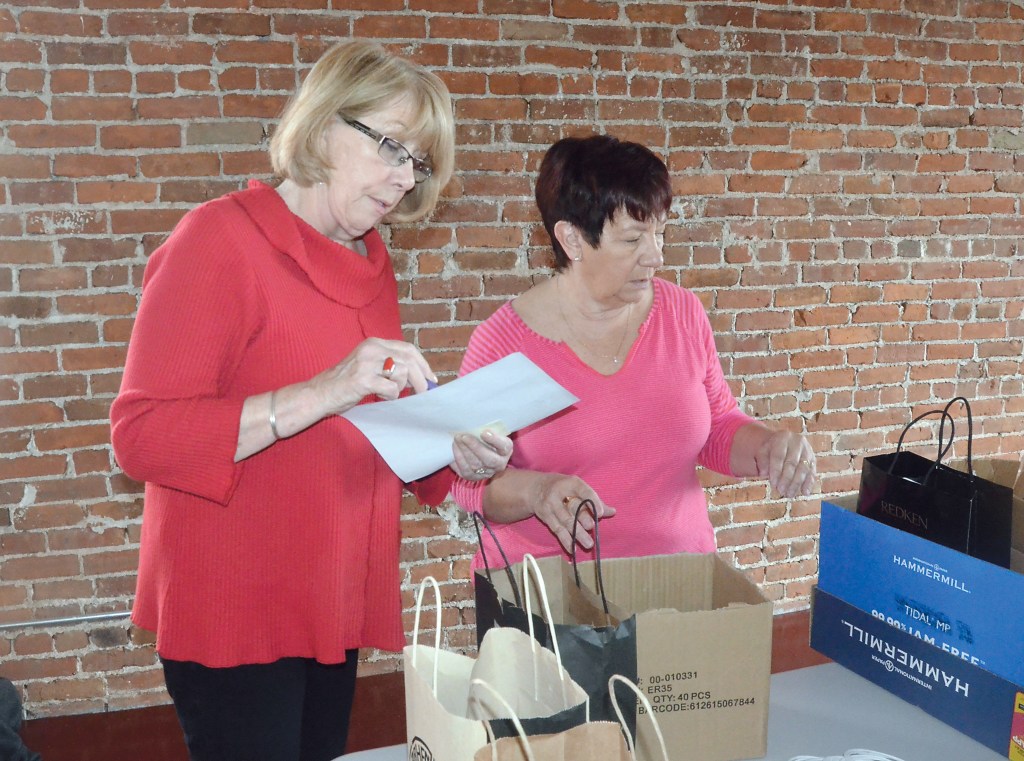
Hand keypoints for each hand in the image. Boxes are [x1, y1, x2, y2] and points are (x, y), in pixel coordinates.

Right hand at [310, 338, 435, 414]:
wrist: (319, 393)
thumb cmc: (346, 383)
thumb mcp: (369, 366)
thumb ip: (390, 366)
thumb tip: (420, 377)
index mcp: (374, 343)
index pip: (408, 348)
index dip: (423, 364)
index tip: (431, 378)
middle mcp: (371, 348)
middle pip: (409, 360)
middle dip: (421, 379)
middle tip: (423, 393)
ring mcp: (367, 363)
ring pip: (402, 373)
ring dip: (399, 388)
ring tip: (385, 393)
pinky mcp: (363, 379)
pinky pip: (391, 389)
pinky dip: (390, 396)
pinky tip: (378, 396)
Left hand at [451, 429, 513, 481]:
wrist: (484, 452)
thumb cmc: (488, 438)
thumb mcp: (493, 432)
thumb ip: (488, 429)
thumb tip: (475, 421)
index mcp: (506, 450)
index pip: (503, 446)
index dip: (494, 440)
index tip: (484, 432)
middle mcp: (499, 464)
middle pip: (489, 459)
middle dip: (475, 447)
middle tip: (463, 436)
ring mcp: (487, 473)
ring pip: (475, 466)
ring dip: (464, 452)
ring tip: (457, 440)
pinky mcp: (474, 478)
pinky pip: (465, 472)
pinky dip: (458, 460)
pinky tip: (455, 449)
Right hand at [531, 474, 615, 554]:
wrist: (535, 489)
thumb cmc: (564, 489)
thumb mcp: (577, 488)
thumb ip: (594, 500)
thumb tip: (612, 511)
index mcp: (571, 483)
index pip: (584, 491)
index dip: (592, 501)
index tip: (600, 513)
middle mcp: (559, 493)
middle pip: (573, 507)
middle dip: (582, 518)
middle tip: (591, 527)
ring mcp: (551, 505)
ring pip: (565, 521)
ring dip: (577, 533)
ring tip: (588, 544)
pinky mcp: (545, 517)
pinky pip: (557, 530)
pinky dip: (565, 540)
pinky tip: (573, 549)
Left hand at [754, 430, 815, 498]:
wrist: (786, 441)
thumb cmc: (772, 448)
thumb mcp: (764, 450)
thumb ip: (762, 461)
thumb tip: (763, 474)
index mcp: (783, 438)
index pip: (779, 455)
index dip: (776, 470)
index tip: (773, 484)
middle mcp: (797, 442)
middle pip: (792, 463)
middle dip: (786, 479)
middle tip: (781, 491)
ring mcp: (808, 450)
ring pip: (803, 468)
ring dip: (796, 483)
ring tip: (789, 494)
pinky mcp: (814, 459)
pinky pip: (812, 472)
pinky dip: (809, 483)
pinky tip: (805, 492)